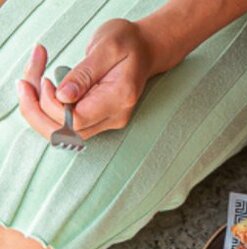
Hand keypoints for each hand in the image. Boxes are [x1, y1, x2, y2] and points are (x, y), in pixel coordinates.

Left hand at [17, 19, 156, 139]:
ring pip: (64, 133)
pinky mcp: (98, 118)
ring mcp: (107, 120)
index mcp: (119, 98)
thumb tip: (63, 97)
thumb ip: (85, 73)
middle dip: (39, 112)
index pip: (77, 120)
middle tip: (29, 84)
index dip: (53, 105)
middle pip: (68, 134)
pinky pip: (67, 124)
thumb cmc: (128, 44)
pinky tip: (45, 89)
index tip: (47, 80)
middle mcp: (114, 116)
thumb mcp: (106, 48)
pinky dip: (48, 109)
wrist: (145, 50)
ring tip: (36, 83)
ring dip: (41, 112)